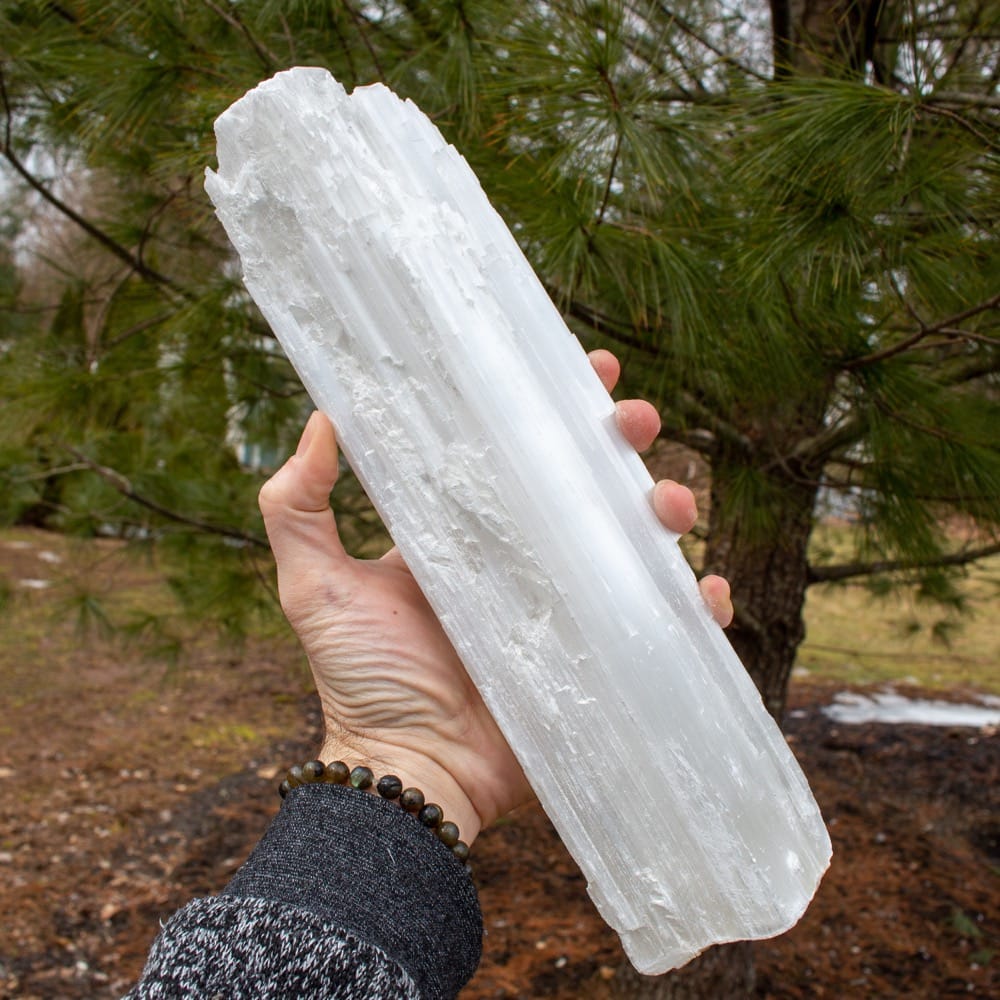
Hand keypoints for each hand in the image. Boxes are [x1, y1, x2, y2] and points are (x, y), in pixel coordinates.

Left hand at [259, 349, 731, 844]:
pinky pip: (659, 624)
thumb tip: (322, 419)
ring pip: (633, 542)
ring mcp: (566, 607)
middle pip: (588, 485)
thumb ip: (297, 506)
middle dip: (621, 444)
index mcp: (468, 531)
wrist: (409, 772)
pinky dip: (692, 605)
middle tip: (632, 421)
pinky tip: (702, 591)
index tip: (582, 370)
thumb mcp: (314, 585)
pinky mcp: (597, 658)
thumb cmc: (362, 681)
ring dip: (665, 511)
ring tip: (669, 505)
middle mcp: (523, 558)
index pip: (517, 452)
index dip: (554, 411)